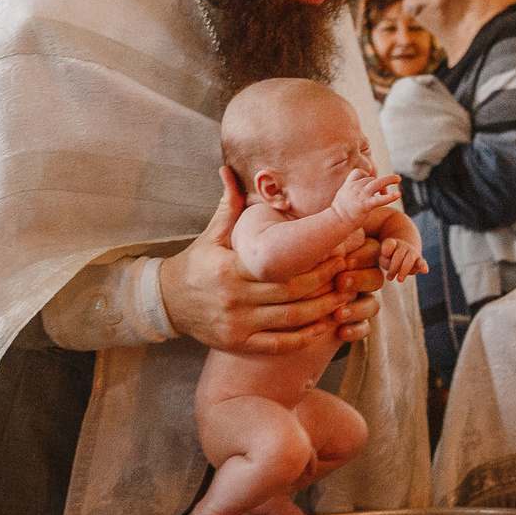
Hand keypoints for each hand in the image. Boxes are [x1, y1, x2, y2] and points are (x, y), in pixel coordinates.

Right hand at [160, 169, 366, 355]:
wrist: (166, 302)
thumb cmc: (195, 264)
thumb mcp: (210, 235)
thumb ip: (228, 205)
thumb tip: (228, 169)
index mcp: (230, 268)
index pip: (281, 264)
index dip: (313, 260)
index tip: (337, 250)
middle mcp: (234, 297)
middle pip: (291, 291)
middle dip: (324, 282)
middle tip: (349, 271)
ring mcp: (237, 324)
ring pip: (289, 319)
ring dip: (322, 310)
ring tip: (345, 297)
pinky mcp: (238, 344)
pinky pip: (277, 344)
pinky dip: (303, 339)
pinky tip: (323, 326)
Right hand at [331, 170, 399, 223]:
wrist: (336, 222)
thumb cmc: (338, 214)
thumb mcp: (342, 197)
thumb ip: (350, 193)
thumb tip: (355, 195)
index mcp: (349, 185)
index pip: (358, 173)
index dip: (366, 175)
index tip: (370, 183)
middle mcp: (355, 187)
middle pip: (371, 179)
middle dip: (379, 183)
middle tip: (385, 190)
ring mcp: (361, 195)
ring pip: (378, 183)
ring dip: (389, 179)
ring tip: (398, 178)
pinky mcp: (366, 205)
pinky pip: (380, 200)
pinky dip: (390, 197)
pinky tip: (398, 194)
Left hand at [378, 235, 426, 281]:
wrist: (405, 255)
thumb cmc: (390, 257)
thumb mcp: (384, 257)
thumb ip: (384, 257)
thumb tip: (387, 255)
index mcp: (393, 243)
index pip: (389, 244)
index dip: (386, 250)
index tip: (385, 256)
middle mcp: (404, 246)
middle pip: (399, 255)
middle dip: (394, 267)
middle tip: (389, 278)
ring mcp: (413, 252)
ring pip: (409, 259)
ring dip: (404, 270)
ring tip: (399, 280)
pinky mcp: (420, 260)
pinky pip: (422, 262)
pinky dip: (423, 266)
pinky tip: (425, 271)